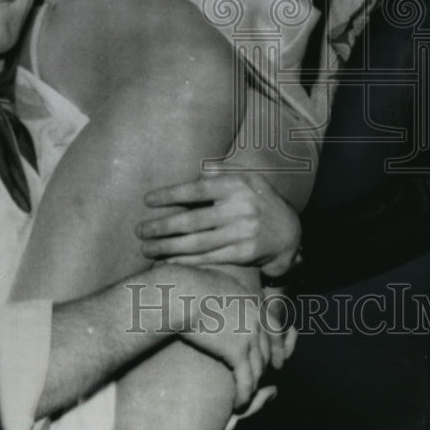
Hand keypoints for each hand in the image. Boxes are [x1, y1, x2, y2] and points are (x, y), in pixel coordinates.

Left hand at [138, 172, 301, 278]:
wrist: (289, 232)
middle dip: (162, 226)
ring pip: (197, 243)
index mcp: (237, 186)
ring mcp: (242, 233)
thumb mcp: (248, 179)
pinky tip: (167, 261)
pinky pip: (208, 258)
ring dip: (168, 247)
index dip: (170, 195)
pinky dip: (185, 261)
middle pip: (192, 220)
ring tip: (146, 249)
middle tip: (139, 230)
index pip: (197, 190)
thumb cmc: (260, 201)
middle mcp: (240, 208)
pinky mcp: (244, 254)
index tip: (147, 200)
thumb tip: (200, 168)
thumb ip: (223, 171)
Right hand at [158, 265, 289, 409]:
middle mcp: (257, 317)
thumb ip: (228, 289)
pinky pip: (246, 380)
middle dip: (265, 368)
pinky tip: (239, 404)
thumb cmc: (190, 285)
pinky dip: (245, 395)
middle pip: (267, 349)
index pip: (273, 327)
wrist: (182, 293)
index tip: (276, 361)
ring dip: (253, 386)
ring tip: (247, 398)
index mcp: (253, 301)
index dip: (277, 346)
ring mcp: (250, 334)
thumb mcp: (217, 280)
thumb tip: (224, 289)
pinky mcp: (237, 351)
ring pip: (258, 368)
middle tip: (260, 382)